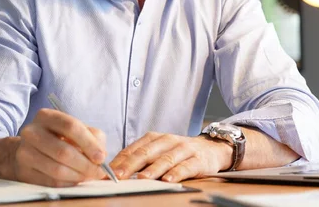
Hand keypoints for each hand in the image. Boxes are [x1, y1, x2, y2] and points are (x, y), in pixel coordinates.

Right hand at [0, 108, 106, 186]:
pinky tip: (76, 179)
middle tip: (98, 171)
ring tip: (88, 175)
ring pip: (57, 169)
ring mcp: (25, 152)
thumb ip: (93, 138)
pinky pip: (51, 181)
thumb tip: (102, 156)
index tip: (101, 157)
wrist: (30, 149)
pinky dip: (68, 183)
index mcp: (46, 116)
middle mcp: (32, 132)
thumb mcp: (76, 130)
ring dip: (78, 176)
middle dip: (85, 164)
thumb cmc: (59, 137)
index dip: (88, 143)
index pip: (70, 126)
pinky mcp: (24, 171)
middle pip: (63, 151)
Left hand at [109, 132, 232, 182]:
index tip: (107, 173)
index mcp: (154, 138)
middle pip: (146, 153)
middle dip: (131, 165)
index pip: (133, 149)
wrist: (211, 148)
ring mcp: (183, 149)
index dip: (120, 161)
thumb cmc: (179, 152)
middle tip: (119, 176)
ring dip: (153, 169)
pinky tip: (169, 180)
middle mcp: (168, 141)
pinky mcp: (198, 160)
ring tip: (142, 178)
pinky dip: (177, 173)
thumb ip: (140, 158)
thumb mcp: (158, 150)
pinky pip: (186, 166)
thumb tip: (115, 171)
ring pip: (166, 159)